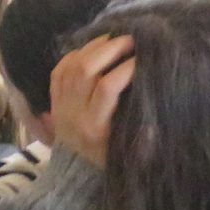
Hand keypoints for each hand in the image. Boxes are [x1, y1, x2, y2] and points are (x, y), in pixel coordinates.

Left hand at [48, 34, 135, 168]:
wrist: (74, 170)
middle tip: (130, 41)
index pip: (107, 88)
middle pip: (86, 70)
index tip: (143, 60)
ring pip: (72, 66)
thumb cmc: (108, 157)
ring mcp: (60, 104)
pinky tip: (92, 49)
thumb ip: (145, 134)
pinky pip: (59, 70)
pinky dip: (75, 55)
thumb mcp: (128, 150)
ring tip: (115, 39)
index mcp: (95, 125)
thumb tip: (156, 103)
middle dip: (109, 50)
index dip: (126, 69)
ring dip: (94, 47)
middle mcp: (73, 111)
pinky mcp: (53, 99)